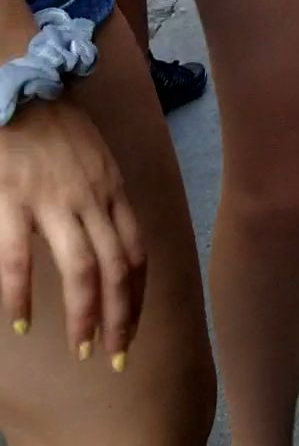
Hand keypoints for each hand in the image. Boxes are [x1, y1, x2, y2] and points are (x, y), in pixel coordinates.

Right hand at [0, 96, 145, 361]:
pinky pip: (19, 258)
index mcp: (113, 191)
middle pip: (117, 269)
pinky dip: (20, 295)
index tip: (132, 331)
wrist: (21, 88)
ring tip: (81, 348)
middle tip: (114, 357)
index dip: (137, 297)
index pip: (137, 254)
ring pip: (81, 269)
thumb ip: (102, 204)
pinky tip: (22, 323)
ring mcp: (53, 200)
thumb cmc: (55, 129)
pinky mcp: (13, 199)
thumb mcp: (95, 163)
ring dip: (84, 314)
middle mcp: (92, 198)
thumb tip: (106, 251)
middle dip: (120, 319)